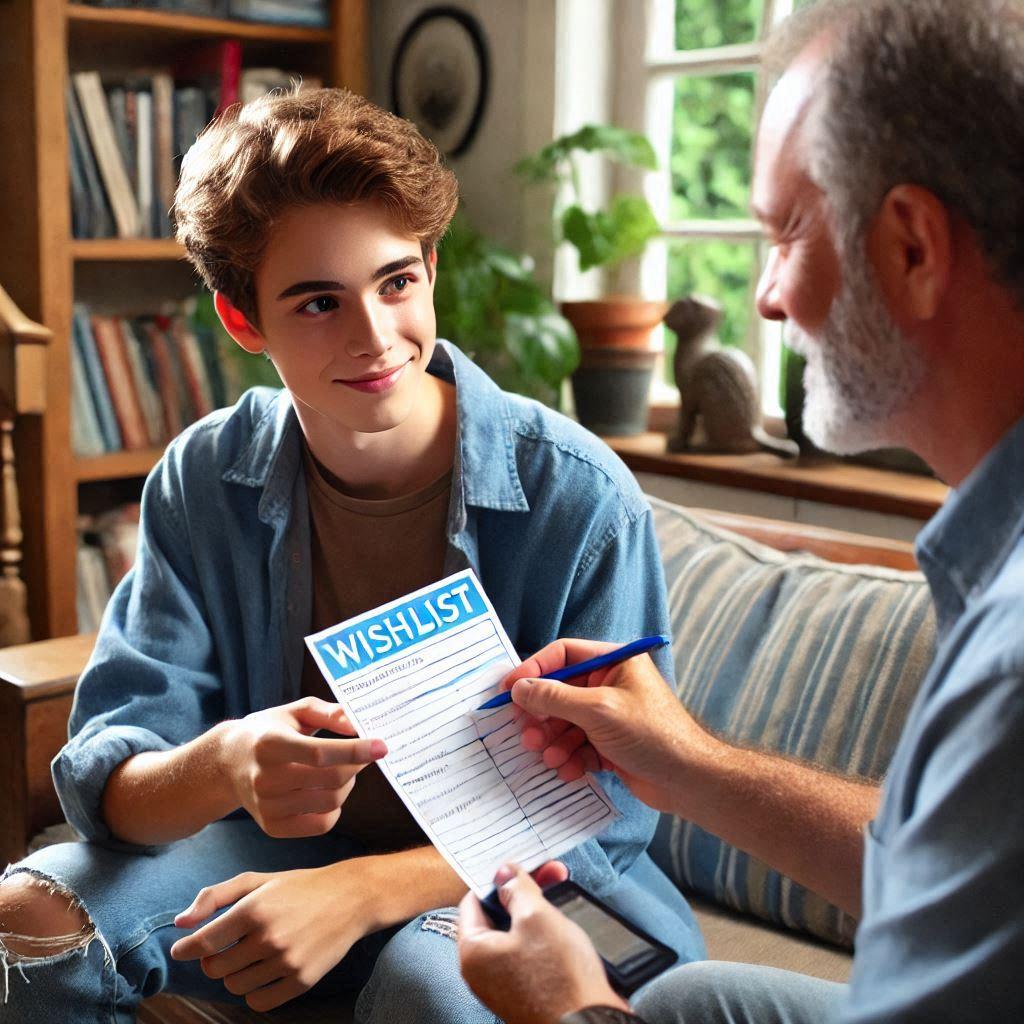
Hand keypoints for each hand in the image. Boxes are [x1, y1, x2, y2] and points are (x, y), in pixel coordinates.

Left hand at [171, 863, 367, 1011]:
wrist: (350, 897)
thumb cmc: (298, 887)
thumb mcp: (257, 881)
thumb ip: (215, 896)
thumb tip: (180, 923)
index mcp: (255, 909)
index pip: (204, 942)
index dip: (187, 949)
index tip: (183, 950)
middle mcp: (269, 937)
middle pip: (216, 968)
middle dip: (216, 959)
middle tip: (231, 946)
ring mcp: (286, 962)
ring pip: (235, 986)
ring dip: (236, 974)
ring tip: (252, 956)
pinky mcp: (302, 980)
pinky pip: (258, 1003)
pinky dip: (254, 993)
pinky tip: (264, 972)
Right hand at [219, 696, 385, 837]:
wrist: (228, 763)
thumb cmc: (269, 731)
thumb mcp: (294, 712)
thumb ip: (327, 712)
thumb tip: (356, 724)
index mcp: (269, 743)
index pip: (319, 753)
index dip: (354, 750)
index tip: (382, 746)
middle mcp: (264, 777)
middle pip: (329, 780)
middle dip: (356, 766)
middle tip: (362, 755)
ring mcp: (266, 806)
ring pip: (329, 803)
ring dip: (348, 786)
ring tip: (342, 771)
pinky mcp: (272, 827)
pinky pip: (320, 825)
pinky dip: (336, 809)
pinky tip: (330, 792)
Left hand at [458, 864, 627, 1023]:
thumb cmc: (559, 978)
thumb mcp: (537, 916)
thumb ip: (517, 888)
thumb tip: (504, 873)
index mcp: (473, 951)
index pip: (473, 901)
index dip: (497, 879)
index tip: (518, 865)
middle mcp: (483, 971)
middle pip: (497, 916)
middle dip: (523, 891)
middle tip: (550, 873)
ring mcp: (505, 983)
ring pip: (515, 933)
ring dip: (536, 910)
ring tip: (562, 894)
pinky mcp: (527, 991)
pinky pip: (528, 952)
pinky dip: (543, 934)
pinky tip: (563, 922)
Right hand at [503, 639, 718, 814]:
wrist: (690, 782)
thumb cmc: (652, 735)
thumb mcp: (598, 711)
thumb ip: (555, 698)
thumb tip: (519, 688)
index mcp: (615, 662)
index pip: (564, 654)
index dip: (533, 669)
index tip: (507, 690)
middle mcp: (611, 684)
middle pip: (560, 692)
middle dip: (542, 716)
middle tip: (526, 734)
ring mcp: (610, 715)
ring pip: (566, 723)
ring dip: (554, 741)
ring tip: (549, 757)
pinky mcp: (610, 744)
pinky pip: (578, 745)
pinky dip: (571, 758)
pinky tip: (570, 770)